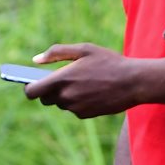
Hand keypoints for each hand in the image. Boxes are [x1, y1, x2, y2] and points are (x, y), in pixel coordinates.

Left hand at [24, 43, 141, 117]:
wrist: (134, 82)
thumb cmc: (109, 62)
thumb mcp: (83, 49)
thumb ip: (56, 53)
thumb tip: (35, 60)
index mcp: (61, 80)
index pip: (32, 92)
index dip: (29, 88)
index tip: (32, 82)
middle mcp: (66, 97)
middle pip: (45, 99)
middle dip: (49, 90)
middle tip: (61, 80)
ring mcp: (76, 108)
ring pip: (61, 104)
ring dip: (65, 96)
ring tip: (81, 82)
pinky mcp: (86, 115)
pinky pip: (74, 109)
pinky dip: (78, 102)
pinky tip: (91, 91)